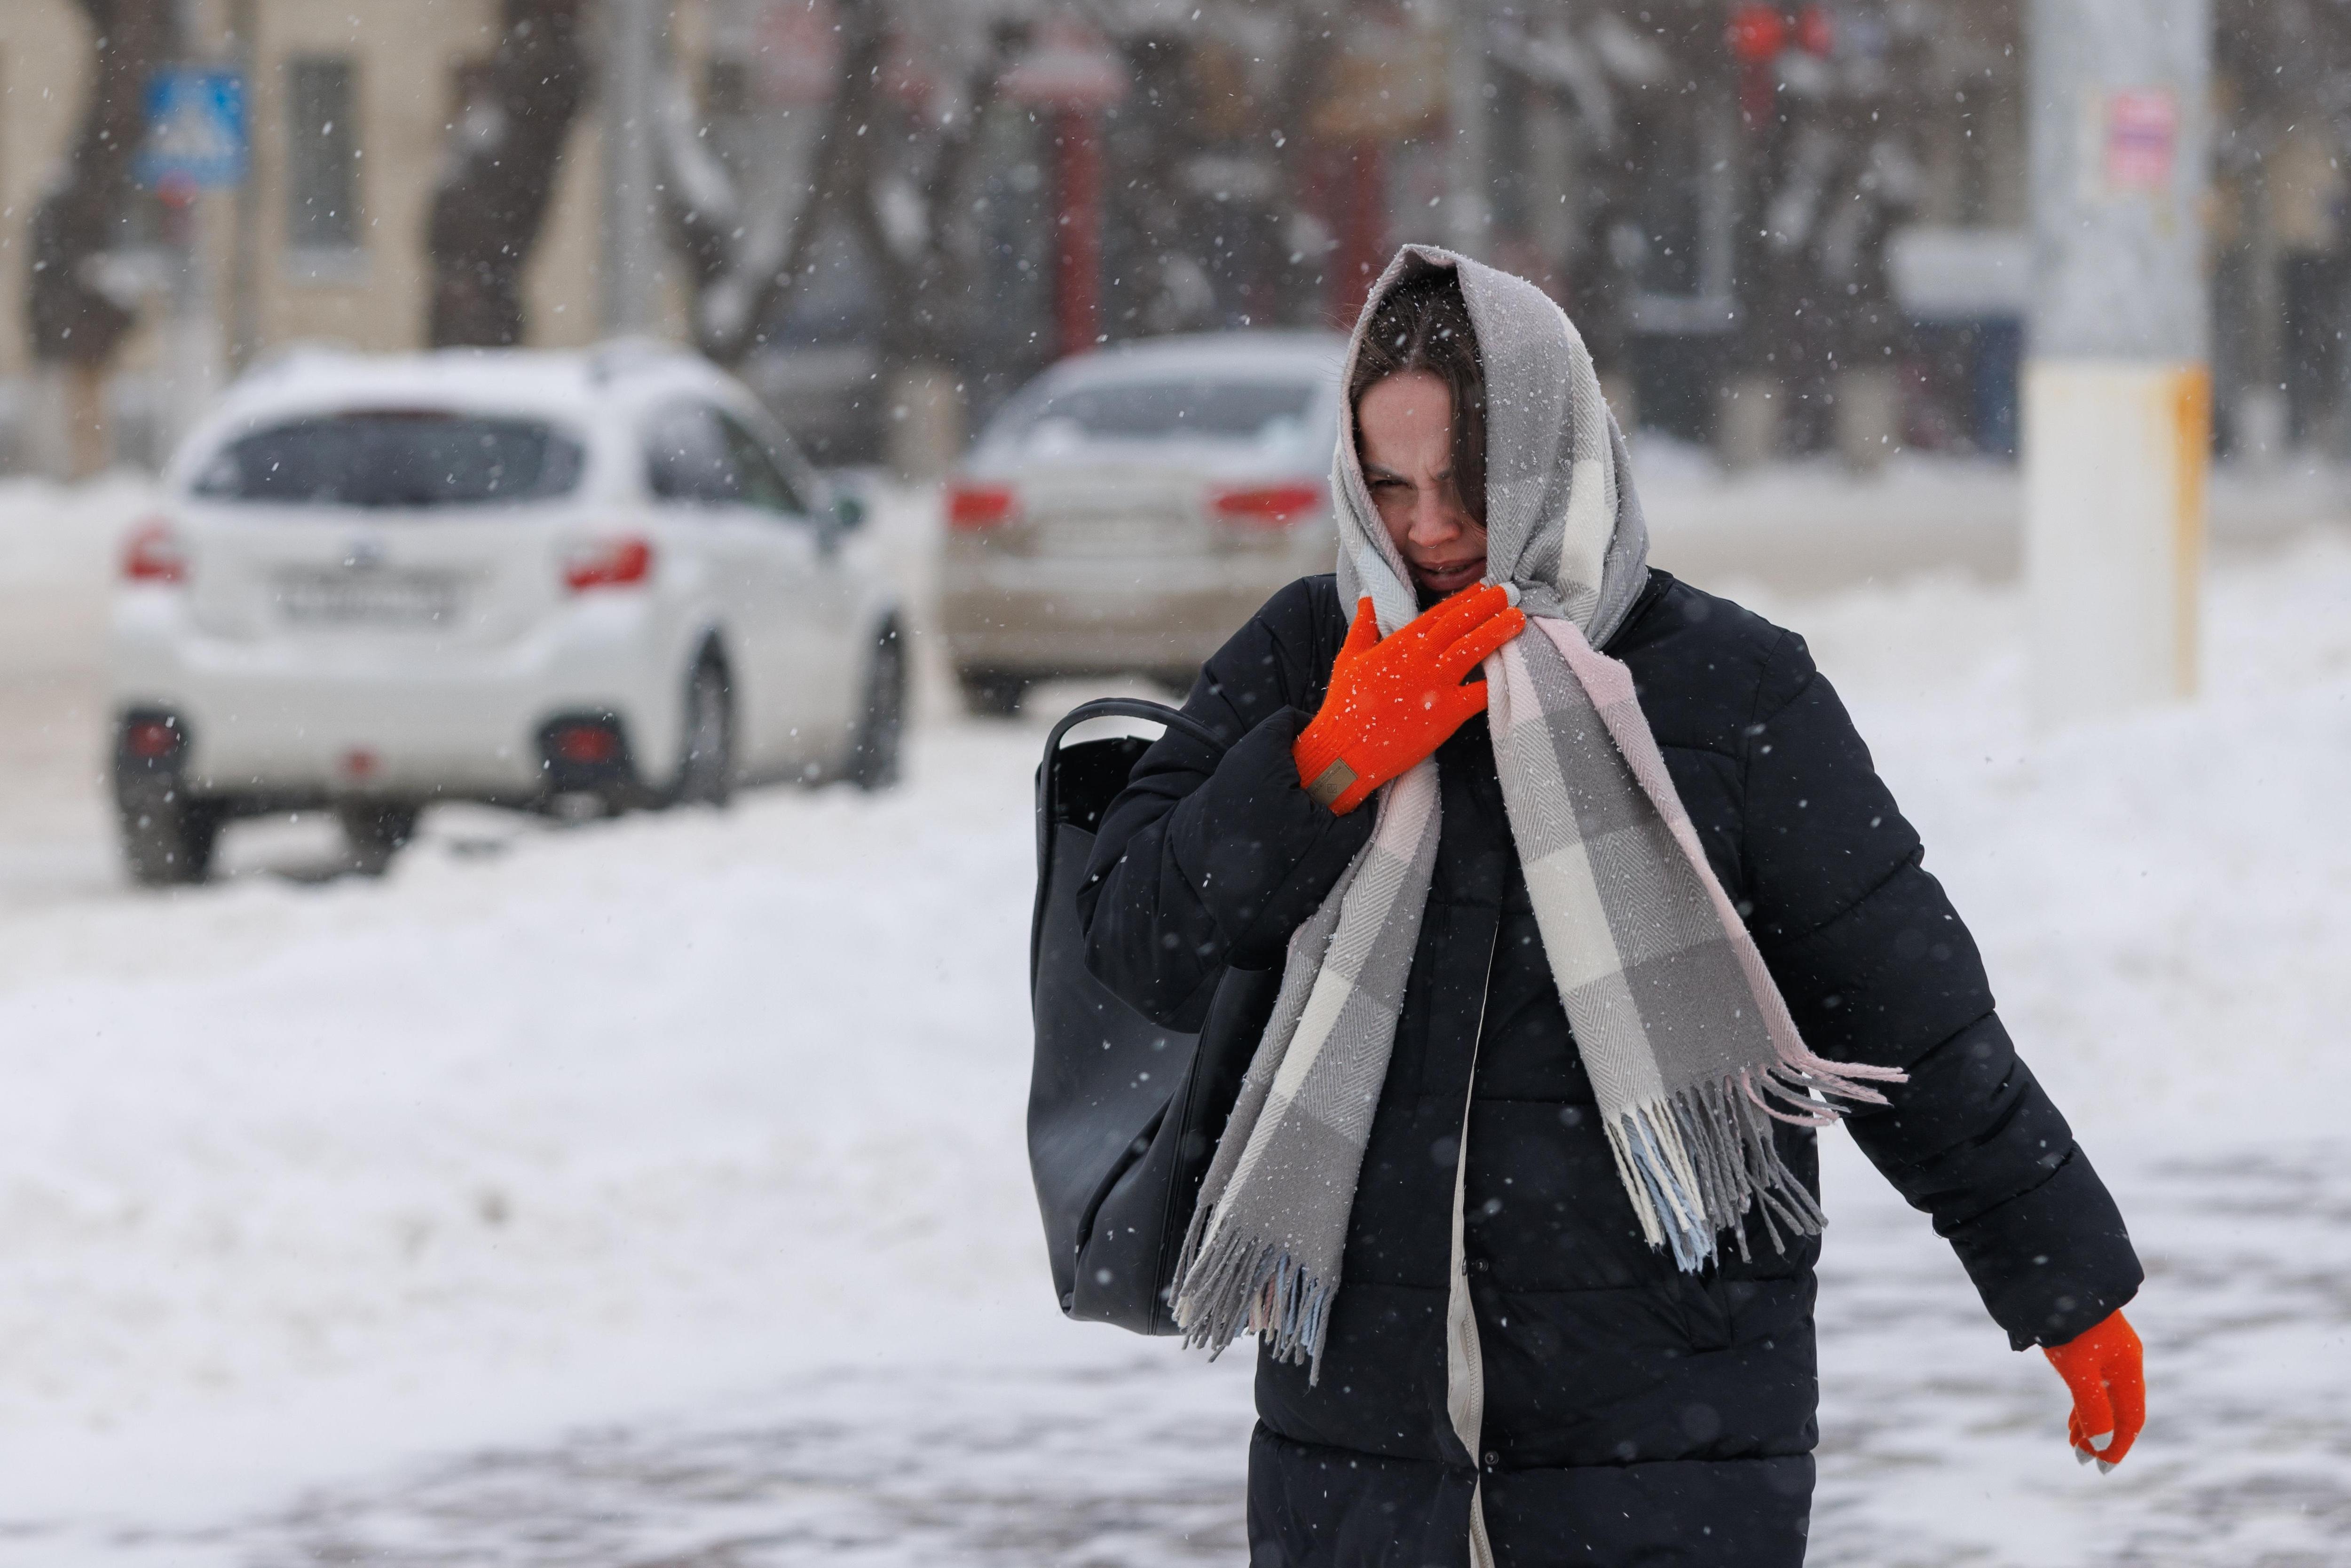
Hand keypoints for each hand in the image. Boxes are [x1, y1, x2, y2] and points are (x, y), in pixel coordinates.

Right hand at [1293, 585, 1526, 814]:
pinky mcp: (1446, 713)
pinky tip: (1514, 670)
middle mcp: (1420, 659)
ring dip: (1498, 631)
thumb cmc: (1344, 707)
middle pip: (1460, 624)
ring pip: (1473, 649)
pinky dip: (1497, 682)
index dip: (1465, 598)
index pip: (1438, 613)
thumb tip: (1366, 598)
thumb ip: (1362, 626)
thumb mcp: (1348, 658)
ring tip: (1519, 618)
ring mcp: (1435, 685)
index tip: (1484, 586)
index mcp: (1399, 644)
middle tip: (1511, 591)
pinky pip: (1479, 694)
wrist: (1346, 752)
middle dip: (1488, 604)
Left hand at [2044, 1309, 2143, 1471]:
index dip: (2119, 1445)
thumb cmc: (2067, 1322)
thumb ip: (2093, 1407)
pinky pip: (2093, 1383)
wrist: (2053, 1275)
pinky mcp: (2089, 1344)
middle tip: (2084, 1459)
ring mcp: (2107, 1352)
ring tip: (2075, 1445)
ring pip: (2104, 1397)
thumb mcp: (2079, 1369)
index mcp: (2128, 1368)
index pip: (2131, 1418)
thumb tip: (2103, 1445)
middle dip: (2103, 1437)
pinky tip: (2074, 1417)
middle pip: (2119, 1409)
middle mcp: (2123, 1360)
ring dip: (2091, 1422)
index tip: (2102, 1467)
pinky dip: (2084, 1403)